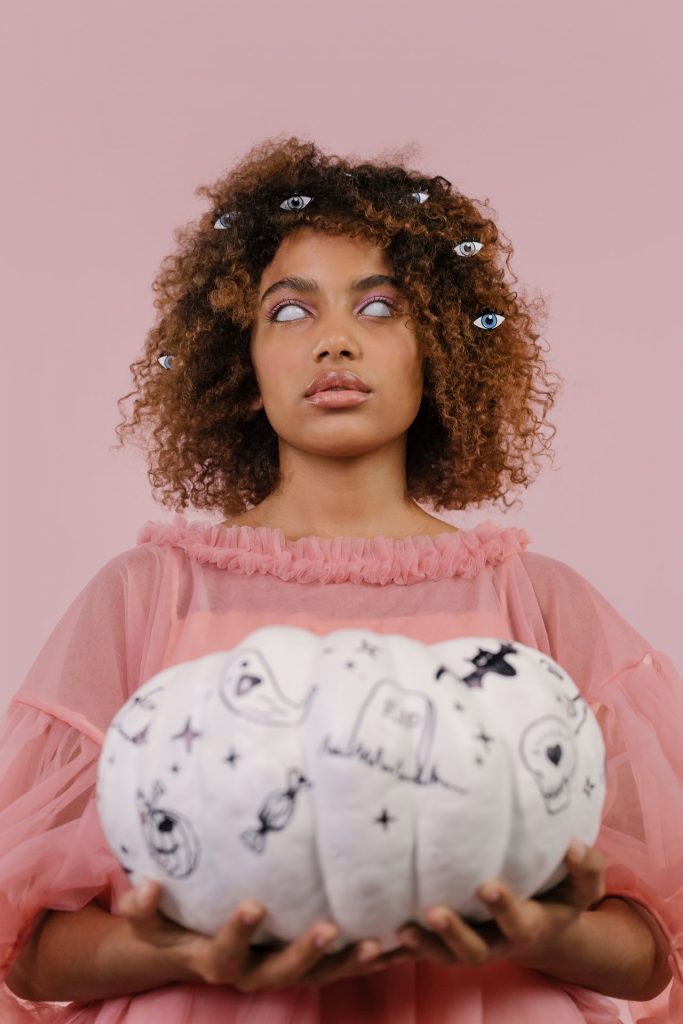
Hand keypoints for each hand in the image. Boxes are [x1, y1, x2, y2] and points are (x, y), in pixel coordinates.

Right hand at [119, 879, 411, 990]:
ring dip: (348, 963)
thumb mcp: (150, 921)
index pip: (227, 950)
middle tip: (329, 927)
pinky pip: (340, 968)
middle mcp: (253, 972)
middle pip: (282, 973)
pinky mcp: (308, 965)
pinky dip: (367, 959)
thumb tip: (143, 884)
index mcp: (216, 959)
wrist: (193, 950)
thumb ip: (142, 907)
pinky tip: (398, 941)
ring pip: (320, 977)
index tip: (253, 904)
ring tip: (378, 943)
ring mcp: (282, 971)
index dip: (239, 932)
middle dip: (305, 953)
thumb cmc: (172, 924)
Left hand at [395, 839, 605, 967]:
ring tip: (401, 930)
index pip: (517, 922)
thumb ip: (584, 868)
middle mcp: (496, 943)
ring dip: (422, 946)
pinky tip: (372, 939)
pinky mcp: (445, 945)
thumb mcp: (582, 887)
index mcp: (528, 926)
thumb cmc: (560, 897)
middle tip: (434, 911)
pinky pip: (422, 955)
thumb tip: (573, 844)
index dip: (502, 908)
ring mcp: (470, 947)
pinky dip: (397, 952)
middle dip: (455, 932)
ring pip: (444, 956)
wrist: (544, 928)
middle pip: (474, 949)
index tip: (487, 885)